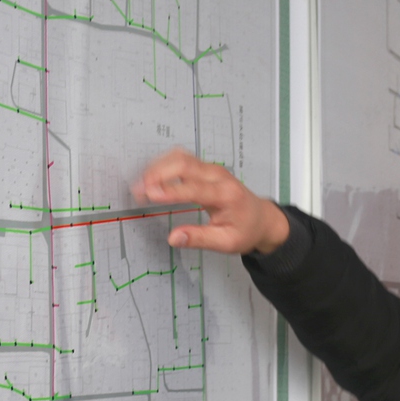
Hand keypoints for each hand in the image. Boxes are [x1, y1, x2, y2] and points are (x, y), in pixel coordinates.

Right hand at [132, 148, 291, 254]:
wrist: (261, 218)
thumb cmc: (245, 230)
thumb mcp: (226, 242)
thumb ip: (199, 239)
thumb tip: (174, 238)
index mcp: (226, 195)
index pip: (194, 188)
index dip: (170, 190)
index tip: (149, 194)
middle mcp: (218, 176)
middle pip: (184, 164)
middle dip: (158, 174)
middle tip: (138, 190)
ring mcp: (212, 169)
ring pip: (181, 157)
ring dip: (158, 167)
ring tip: (141, 184)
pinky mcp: (205, 168)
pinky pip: (182, 159)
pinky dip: (164, 164)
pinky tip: (153, 176)